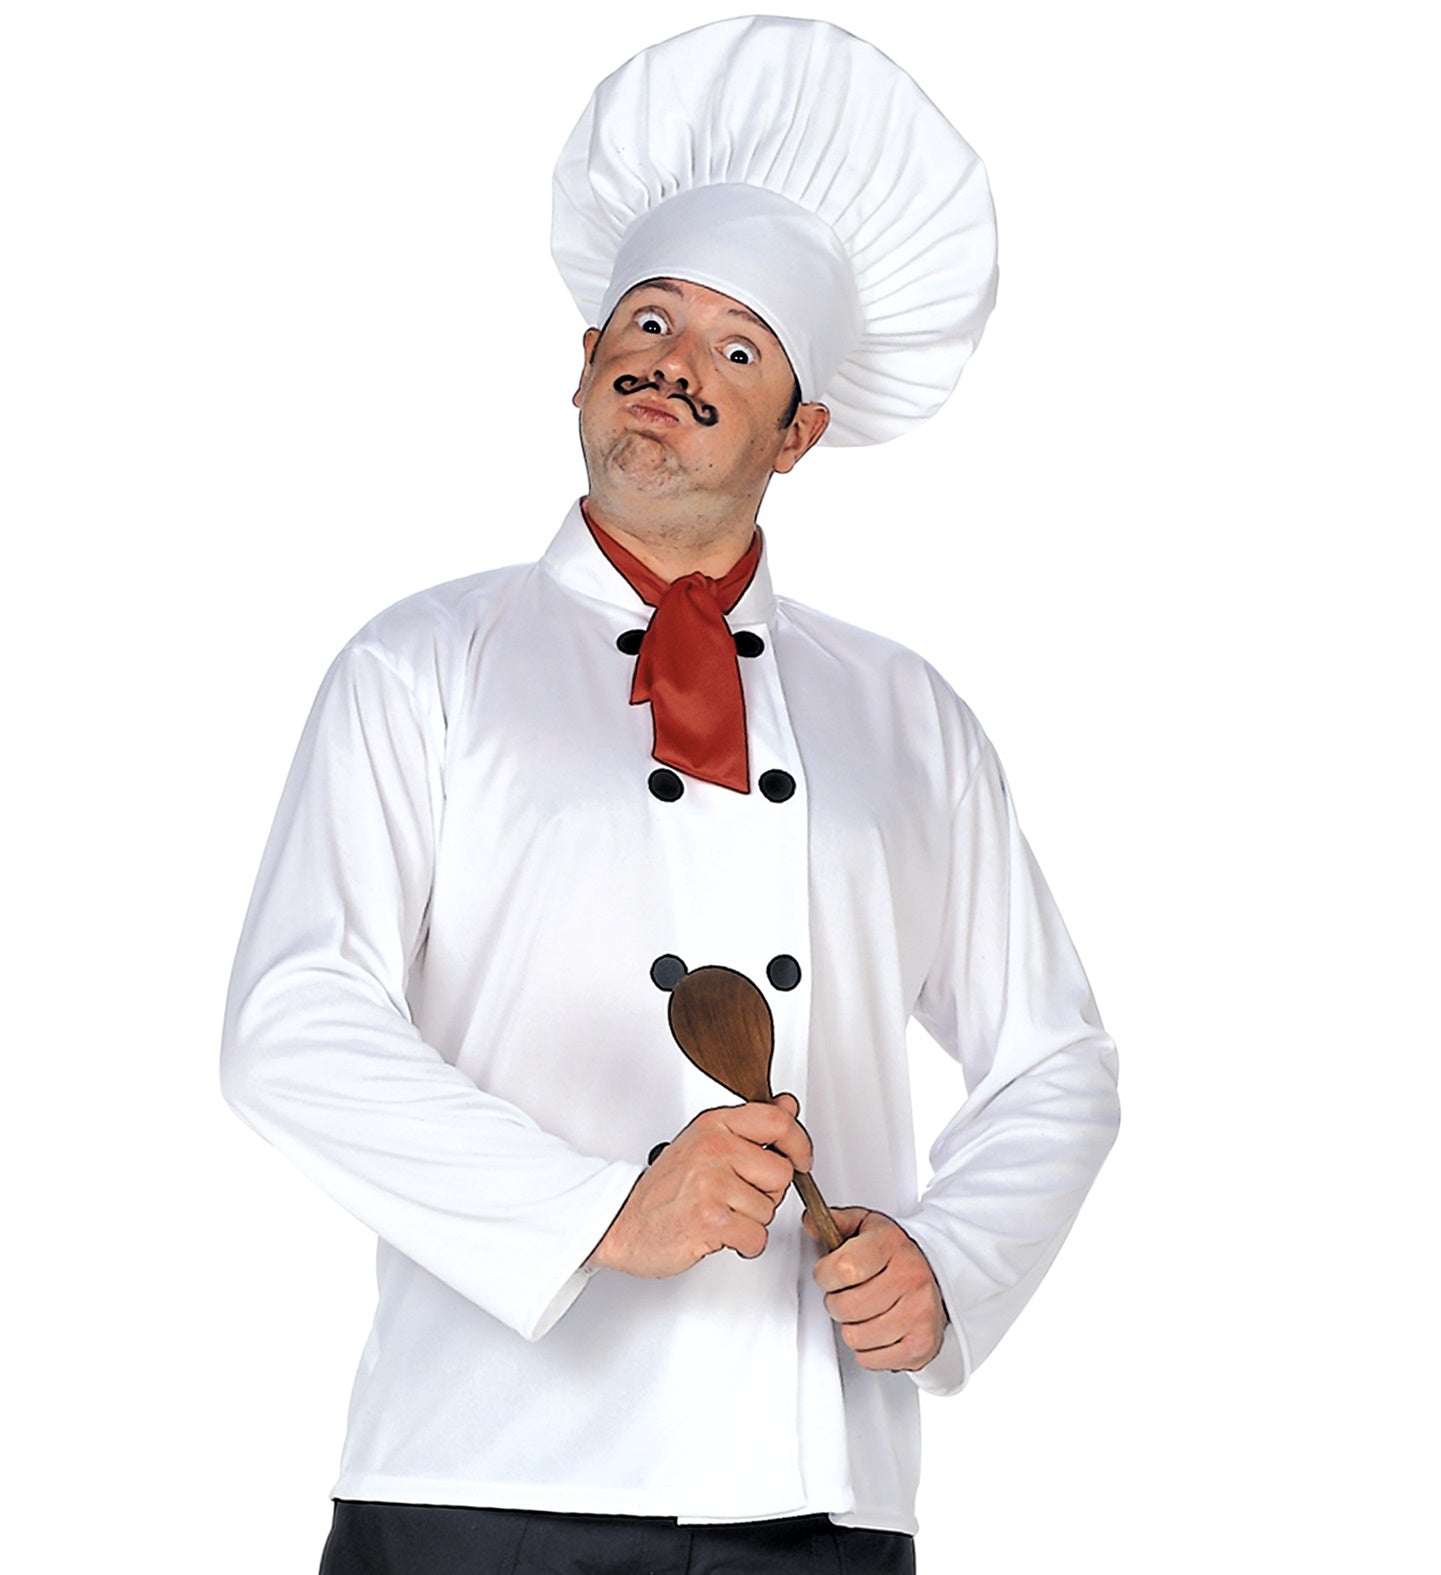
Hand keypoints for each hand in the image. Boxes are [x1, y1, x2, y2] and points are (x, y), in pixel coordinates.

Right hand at [589, 1094, 813, 1277]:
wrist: (621, 1223)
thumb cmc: (664, 1188)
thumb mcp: (705, 1142)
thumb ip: (751, 1125)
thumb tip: (788, 1105)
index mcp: (713, 1125)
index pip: (777, 1121)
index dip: (799, 1143)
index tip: (801, 1159)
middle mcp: (712, 1149)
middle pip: (781, 1173)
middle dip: (767, 1193)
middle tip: (737, 1197)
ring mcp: (710, 1183)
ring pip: (769, 1209)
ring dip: (751, 1221)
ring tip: (721, 1214)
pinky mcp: (710, 1220)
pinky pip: (757, 1238)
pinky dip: (744, 1245)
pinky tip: (721, 1235)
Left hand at [806, 1207, 948, 1371]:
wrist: (937, 1275)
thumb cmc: (894, 1254)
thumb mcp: (866, 1226)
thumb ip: (836, 1221)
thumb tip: (810, 1223)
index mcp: (891, 1244)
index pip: (843, 1268)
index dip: (825, 1275)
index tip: (830, 1273)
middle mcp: (910, 1277)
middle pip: (846, 1307)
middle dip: (836, 1303)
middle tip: (849, 1294)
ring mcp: (919, 1313)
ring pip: (855, 1337)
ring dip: (852, 1327)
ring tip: (865, 1311)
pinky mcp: (921, 1345)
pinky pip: (870, 1359)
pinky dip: (867, 1349)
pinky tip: (879, 1329)